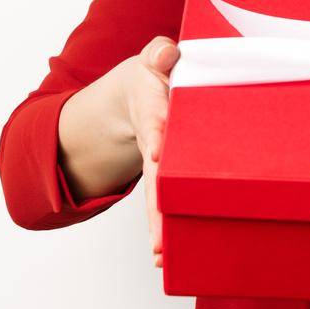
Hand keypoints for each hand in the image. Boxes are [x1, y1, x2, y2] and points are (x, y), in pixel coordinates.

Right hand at [114, 36, 180, 268]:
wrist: (139, 92)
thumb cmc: (156, 74)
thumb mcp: (153, 58)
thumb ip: (159, 53)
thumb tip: (167, 52)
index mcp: (155, 109)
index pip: (156, 123)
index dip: (157, 136)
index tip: (157, 153)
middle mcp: (156, 140)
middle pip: (155, 177)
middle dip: (156, 207)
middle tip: (158, 239)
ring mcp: (160, 160)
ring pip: (159, 196)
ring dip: (160, 225)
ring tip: (162, 256)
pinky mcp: (169, 173)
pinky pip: (170, 200)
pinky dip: (168, 225)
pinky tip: (169, 254)